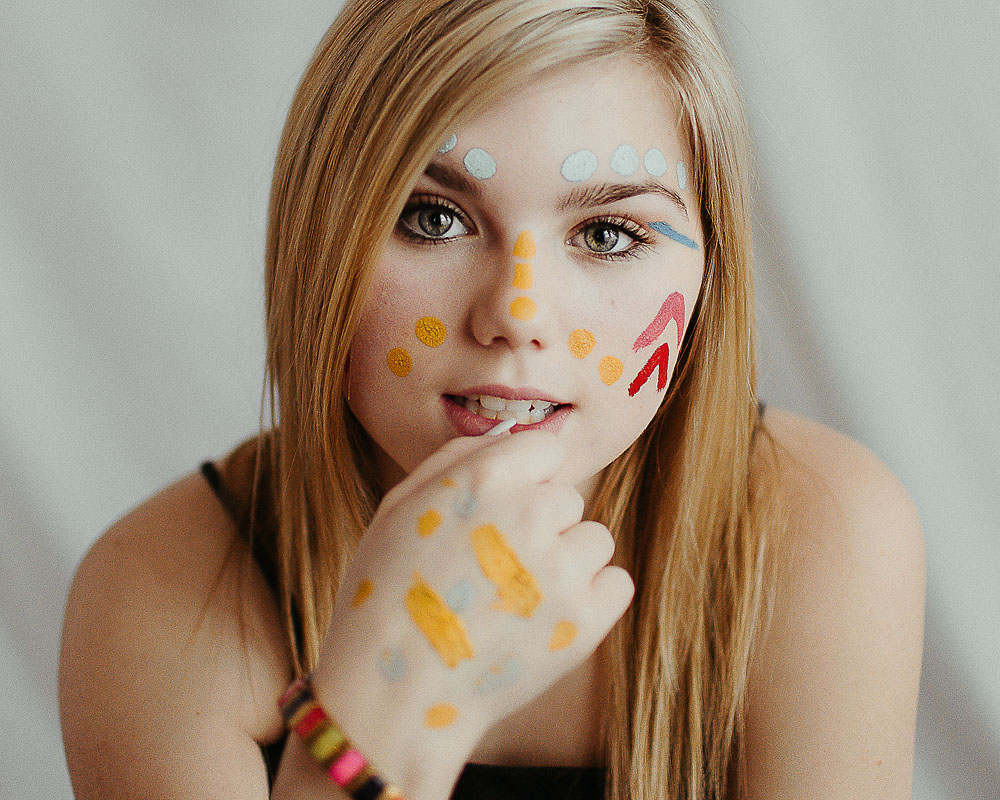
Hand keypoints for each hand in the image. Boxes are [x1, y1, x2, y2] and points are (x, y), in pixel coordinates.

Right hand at [311, 430, 633, 770]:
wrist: (391, 695)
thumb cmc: (385, 594)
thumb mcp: (399, 506)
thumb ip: (459, 457)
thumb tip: (511, 434)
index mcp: (485, 478)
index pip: (545, 450)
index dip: (523, 482)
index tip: (499, 516)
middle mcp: (531, 514)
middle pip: (568, 498)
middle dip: (540, 524)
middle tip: (496, 567)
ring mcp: (563, 569)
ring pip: (595, 539)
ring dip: (567, 561)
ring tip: (518, 599)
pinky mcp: (586, 622)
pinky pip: (617, 583)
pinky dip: (591, 600)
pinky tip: (547, 619)